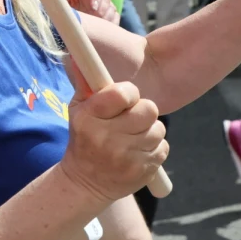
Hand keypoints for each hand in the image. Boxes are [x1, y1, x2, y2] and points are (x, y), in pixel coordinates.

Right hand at [59, 60, 167, 204]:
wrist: (84, 183)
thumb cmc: (83, 139)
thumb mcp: (77, 111)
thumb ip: (84, 84)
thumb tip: (77, 56)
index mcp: (90, 119)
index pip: (122, 94)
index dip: (128, 93)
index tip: (124, 98)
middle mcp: (108, 139)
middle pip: (148, 109)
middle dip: (142, 111)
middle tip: (132, 117)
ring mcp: (127, 158)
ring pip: (158, 129)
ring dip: (149, 130)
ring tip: (133, 136)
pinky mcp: (143, 172)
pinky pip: (163, 147)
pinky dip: (154, 147)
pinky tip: (138, 151)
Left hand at [62, 0, 119, 23]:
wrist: (68, 24)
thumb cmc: (63, 9)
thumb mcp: (62, 1)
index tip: (93, 8)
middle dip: (100, 10)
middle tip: (93, 19)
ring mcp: (104, 5)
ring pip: (112, 8)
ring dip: (105, 17)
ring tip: (96, 25)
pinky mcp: (109, 14)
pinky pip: (115, 17)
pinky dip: (111, 23)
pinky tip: (103, 30)